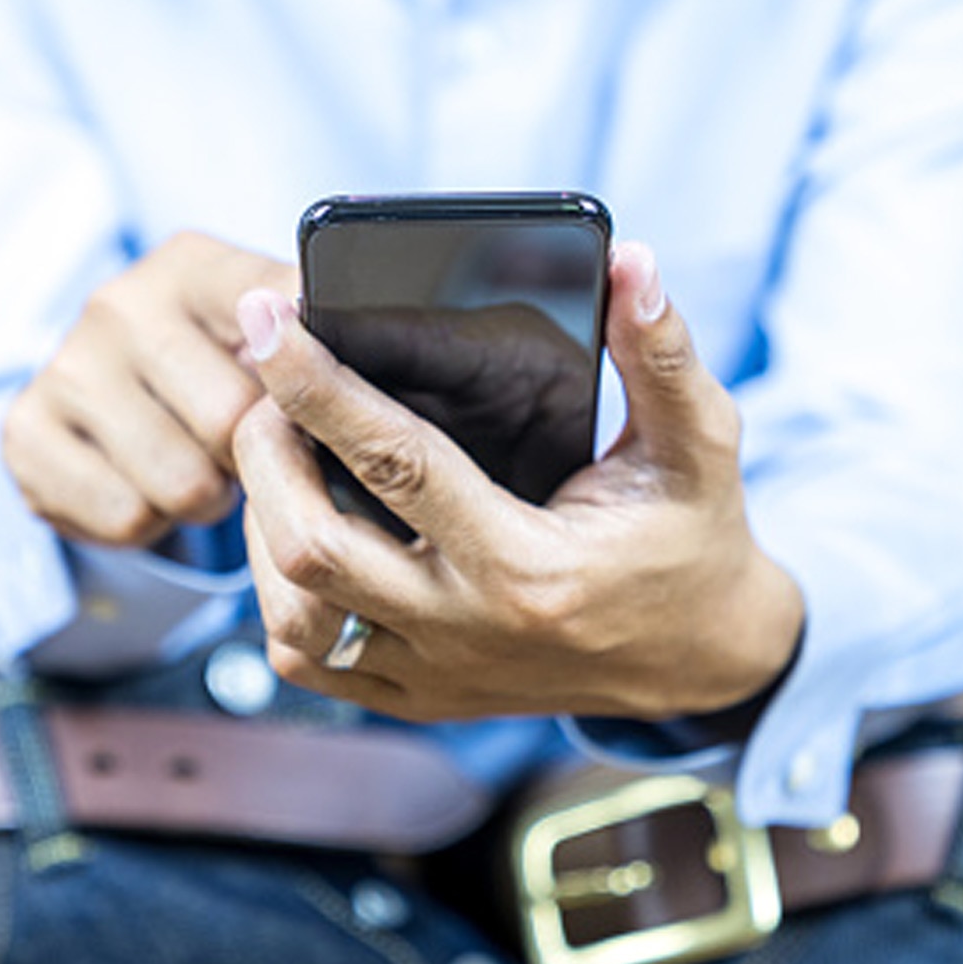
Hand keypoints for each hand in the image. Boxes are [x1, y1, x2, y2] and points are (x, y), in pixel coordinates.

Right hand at [3, 233, 290, 545]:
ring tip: (200, 464)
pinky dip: (150, 522)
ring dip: (206, 496)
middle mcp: (120, 303)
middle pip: (232, 420)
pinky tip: (147, 484)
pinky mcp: (24, 434)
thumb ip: (316, 334)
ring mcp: (66, 367)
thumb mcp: (270, 336)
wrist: (112, 406)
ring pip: (183, 483)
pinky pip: (128, 518)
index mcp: (194, 266)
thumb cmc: (221, 370)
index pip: (274, 312)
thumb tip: (376, 347)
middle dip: (254, 454)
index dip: (306, 371)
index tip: (319, 397)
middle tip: (244, 444)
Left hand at [232, 242, 804, 722]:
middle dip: (265, 452)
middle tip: (268, 387)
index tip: (269, 318)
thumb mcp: (698, 447)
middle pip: (312, 546)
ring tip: (280, 457)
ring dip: (263, 525)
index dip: (320, 383)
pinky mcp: (419, 699)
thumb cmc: (692, 543)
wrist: (696, 657)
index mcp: (530, 565)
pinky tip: (300, 533)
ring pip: (293, 617)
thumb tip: (632, 264)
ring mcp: (435, 677)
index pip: (397, 461)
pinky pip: (309, 664)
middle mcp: (468, 632)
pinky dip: (279, 595)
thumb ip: (665, 357)